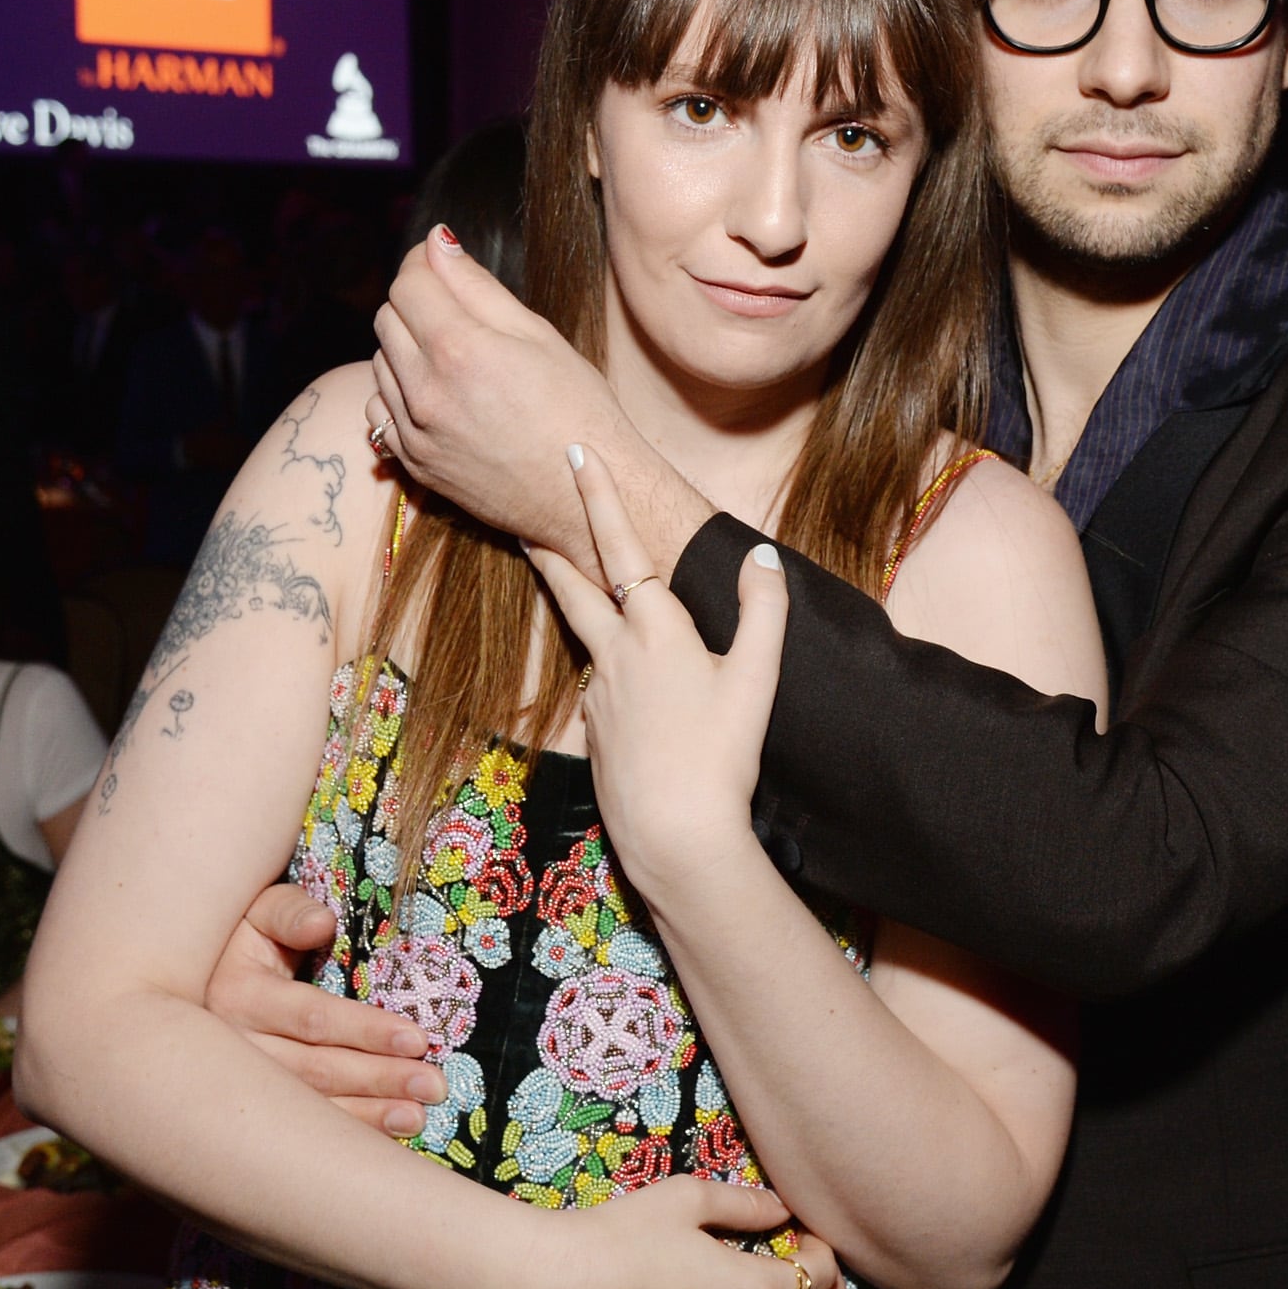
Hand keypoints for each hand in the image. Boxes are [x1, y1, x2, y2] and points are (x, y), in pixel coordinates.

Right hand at [203, 885, 443, 1134]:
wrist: (191, 975)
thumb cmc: (240, 937)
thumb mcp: (259, 911)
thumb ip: (290, 913)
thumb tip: (322, 924)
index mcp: (239, 995)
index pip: (312, 1018)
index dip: (365, 1031)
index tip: (417, 1039)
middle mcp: (234, 1047)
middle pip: (317, 1070)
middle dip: (380, 1079)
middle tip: (433, 1084)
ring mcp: (239, 1082)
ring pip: (310, 1104)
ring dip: (368, 1114)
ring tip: (417, 1116)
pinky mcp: (250, 1103)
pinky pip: (300, 1125)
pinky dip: (347, 1130)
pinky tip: (386, 1134)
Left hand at [370, 228, 715, 579]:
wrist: (584, 494)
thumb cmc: (577, 410)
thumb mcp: (538, 335)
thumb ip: (477, 286)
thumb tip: (438, 243)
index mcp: (461, 350)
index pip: (408, 282)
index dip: (423, 263)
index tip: (441, 264)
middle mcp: (427, 391)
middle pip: (387, 318)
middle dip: (416, 304)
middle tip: (457, 313)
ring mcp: (415, 432)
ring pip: (380, 362)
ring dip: (407, 349)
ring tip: (456, 360)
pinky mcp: (414, 463)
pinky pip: (380, 411)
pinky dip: (399, 394)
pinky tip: (437, 396)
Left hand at [525, 447, 785, 897]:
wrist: (675, 833)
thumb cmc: (721, 753)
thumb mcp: (757, 677)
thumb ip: (762, 610)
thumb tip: (759, 555)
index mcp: (655, 629)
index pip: (619, 546)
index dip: (598, 497)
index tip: (574, 455)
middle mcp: (615, 653)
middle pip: (573, 585)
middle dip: (552, 543)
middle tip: (525, 512)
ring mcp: (599, 693)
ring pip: (585, 633)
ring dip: (572, 599)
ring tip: (561, 571)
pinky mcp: (595, 730)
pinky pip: (601, 684)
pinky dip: (608, 668)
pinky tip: (627, 684)